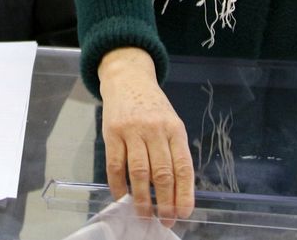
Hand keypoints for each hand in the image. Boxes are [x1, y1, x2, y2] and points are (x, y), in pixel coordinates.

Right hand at [98, 48, 193, 226]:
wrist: (128, 78)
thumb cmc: (152, 106)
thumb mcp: (170, 122)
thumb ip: (172, 150)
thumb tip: (174, 189)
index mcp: (175, 129)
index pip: (182, 166)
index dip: (184, 192)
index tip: (184, 213)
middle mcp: (155, 129)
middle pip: (162, 172)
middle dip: (164, 201)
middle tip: (164, 219)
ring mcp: (132, 130)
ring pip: (139, 171)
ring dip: (142, 198)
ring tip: (144, 214)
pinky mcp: (112, 132)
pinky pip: (115, 165)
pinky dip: (118, 185)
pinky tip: (122, 197)